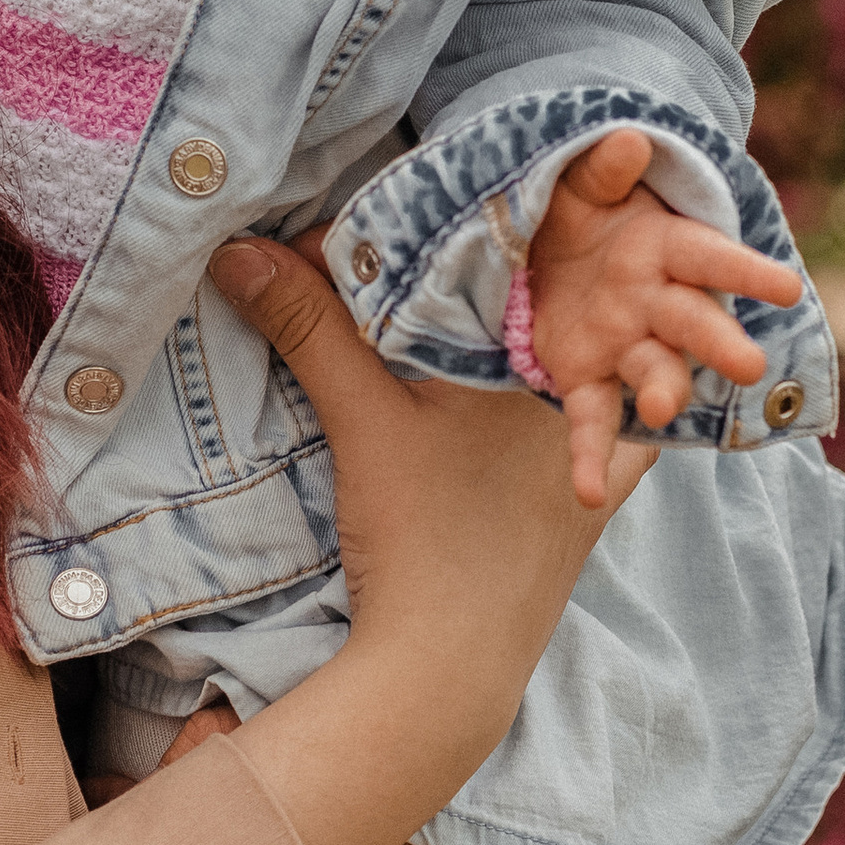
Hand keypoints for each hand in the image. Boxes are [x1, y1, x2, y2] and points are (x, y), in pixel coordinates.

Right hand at [199, 237, 653, 844]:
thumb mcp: (361, 415)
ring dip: (569, 314)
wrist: (452, 664)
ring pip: (596, 351)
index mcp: (547, 350)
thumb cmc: (420, 534)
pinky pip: (607, 414)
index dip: (482, 206)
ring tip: (545, 266)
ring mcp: (607, 440)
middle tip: (465, 215)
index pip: (523, 252)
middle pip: (562, 296)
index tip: (431, 179)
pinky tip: (573, 369)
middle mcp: (594, 386)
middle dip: (524, 253)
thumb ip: (308, 324)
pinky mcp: (598, 488)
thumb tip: (236, 246)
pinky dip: (592, 385)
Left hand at [526, 128, 801, 499]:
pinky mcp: (588, 378)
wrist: (539, 252)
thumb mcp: (582, 186)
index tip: (787, 289)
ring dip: (664, 391)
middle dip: (719, 343)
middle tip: (748, 366)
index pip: (711, 257)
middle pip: (693, 323)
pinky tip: (589, 492)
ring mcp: (626, 344)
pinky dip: (592, 456)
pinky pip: (594, 419)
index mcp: (664, 247)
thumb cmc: (579, 212)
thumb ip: (603, 171)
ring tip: (663, 411)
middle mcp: (655, 301)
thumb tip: (628, 140)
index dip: (746, 272)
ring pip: (655, 371)